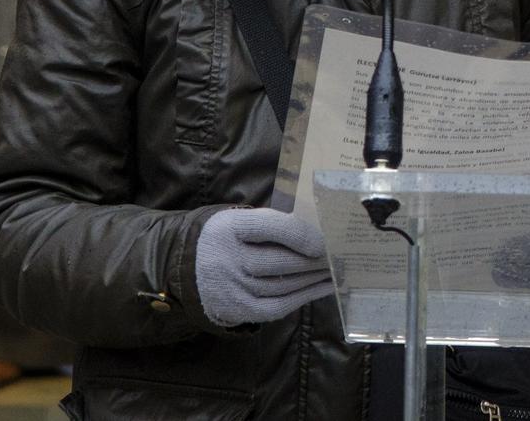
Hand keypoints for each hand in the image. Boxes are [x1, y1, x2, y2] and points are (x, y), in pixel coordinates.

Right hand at [193, 207, 333, 327]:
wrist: (188, 266)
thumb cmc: (229, 238)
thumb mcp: (242, 220)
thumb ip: (274, 224)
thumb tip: (318, 235)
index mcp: (230, 227)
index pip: (268, 227)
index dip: (300, 234)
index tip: (324, 241)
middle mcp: (226, 259)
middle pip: (279, 261)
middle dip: (315, 260)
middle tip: (340, 257)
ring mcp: (230, 288)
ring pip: (282, 285)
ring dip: (314, 280)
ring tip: (336, 272)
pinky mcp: (235, 309)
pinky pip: (276, 307)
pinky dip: (303, 298)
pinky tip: (321, 289)